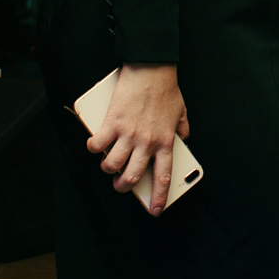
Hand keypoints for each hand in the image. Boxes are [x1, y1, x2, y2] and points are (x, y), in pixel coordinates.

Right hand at [86, 63, 189, 215]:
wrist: (151, 69)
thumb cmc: (166, 89)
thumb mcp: (182, 111)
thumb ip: (182, 128)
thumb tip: (184, 137)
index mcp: (165, 142)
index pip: (163, 177)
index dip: (159, 197)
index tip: (155, 210)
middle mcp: (147, 142)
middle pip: (132, 177)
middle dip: (124, 187)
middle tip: (121, 185)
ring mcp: (128, 134)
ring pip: (112, 165)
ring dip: (108, 169)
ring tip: (108, 165)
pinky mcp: (112, 123)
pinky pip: (97, 144)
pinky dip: (93, 147)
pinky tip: (95, 144)